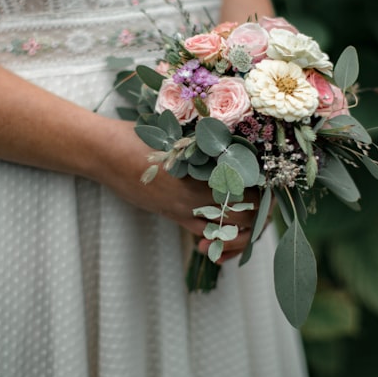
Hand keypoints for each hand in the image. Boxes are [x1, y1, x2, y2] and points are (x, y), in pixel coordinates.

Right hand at [94, 120, 257, 261]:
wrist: (107, 153)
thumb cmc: (142, 135)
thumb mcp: (180, 133)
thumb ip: (208, 143)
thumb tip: (240, 147)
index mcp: (207, 166)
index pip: (253, 187)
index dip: (266, 193)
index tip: (270, 191)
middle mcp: (201, 190)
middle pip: (247, 213)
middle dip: (259, 217)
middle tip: (263, 210)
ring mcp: (187, 206)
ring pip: (228, 231)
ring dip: (240, 235)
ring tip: (243, 230)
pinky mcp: (174, 216)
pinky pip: (205, 236)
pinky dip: (217, 243)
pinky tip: (214, 244)